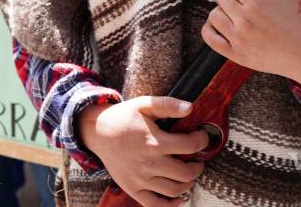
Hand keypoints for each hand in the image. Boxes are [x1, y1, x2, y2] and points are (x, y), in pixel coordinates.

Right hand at [79, 97, 206, 206]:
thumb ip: (168, 105)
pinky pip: (155, 204)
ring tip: (187, 173)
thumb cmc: (123, 117)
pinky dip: (170, 205)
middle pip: (186, 173)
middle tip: (197, 159)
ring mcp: (140, 179)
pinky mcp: (132, 188)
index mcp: (154, 143)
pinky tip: (178, 198)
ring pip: (175, 190)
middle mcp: (149, 164)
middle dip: (197, 166)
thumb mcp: (144, 104)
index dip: (202, 141)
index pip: (190, 146)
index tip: (203, 137)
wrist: (98, 131)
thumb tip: (190, 107)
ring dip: (187, 183)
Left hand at [201, 0, 300, 91]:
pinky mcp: (235, 53)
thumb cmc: (299, 25)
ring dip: (221, 12)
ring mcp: (238, 38)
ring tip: (232, 14)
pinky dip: (210, 29)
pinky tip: (219, 25)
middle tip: (239, 1)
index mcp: (256, 2)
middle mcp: (244, 19)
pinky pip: (209, 37)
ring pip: (213, 15)